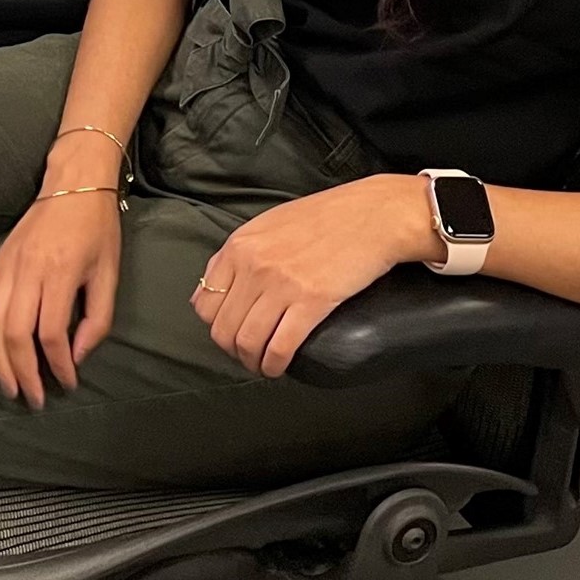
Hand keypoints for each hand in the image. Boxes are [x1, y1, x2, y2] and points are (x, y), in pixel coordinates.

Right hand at [0, 177, 121, 407]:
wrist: (73, 183)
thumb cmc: (98, 229)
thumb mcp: (109, 272)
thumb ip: (97, 318)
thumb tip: (76, 355)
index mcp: (61, 273)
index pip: (51, 333)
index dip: (58, 366)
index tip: (68, 383)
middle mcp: (29, 271)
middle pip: (17, 334)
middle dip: (24, 373)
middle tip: (34, 399)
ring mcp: (8, 266)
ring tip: (10, 387)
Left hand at [191, 174, 434, 376]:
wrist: (374, 214)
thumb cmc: (327, 217)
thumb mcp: (270, 223)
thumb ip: (239, 253)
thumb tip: (209, 286)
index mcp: (240, 245)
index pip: (204, 303)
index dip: (216, 326)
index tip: (232, 332)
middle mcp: (254, 265)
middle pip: (223, 329)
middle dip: (233, 351)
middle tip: (249, 354)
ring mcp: (282, 284)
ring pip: (247, 342)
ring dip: (253, 363)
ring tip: (264, 364)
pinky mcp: (311, 301)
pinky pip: (280, 347)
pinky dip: (275, 365)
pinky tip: (280, 366)